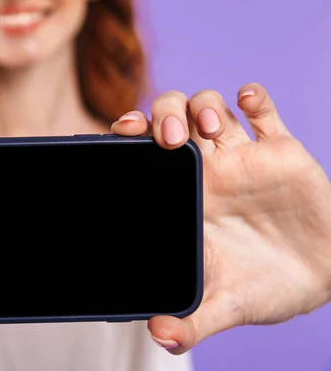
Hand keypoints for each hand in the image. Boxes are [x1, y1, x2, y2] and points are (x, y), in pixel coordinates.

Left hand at [112, 83, 330, 353]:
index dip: (129, 136)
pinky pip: (263, 110)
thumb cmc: (264, 288)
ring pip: (210, 107)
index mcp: (184, 197)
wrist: (320, 279)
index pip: (144, 154)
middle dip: (165, 115)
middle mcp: (206, 171)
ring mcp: (242, 157)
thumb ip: (194, 321)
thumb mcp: (228, 305)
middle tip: (172, 139)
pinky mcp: (280, 150)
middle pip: (172, 118)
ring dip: (204, 106)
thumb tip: (160, 336)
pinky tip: (248, 100)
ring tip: (211, 127)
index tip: (123, 133)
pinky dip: (253, 97)